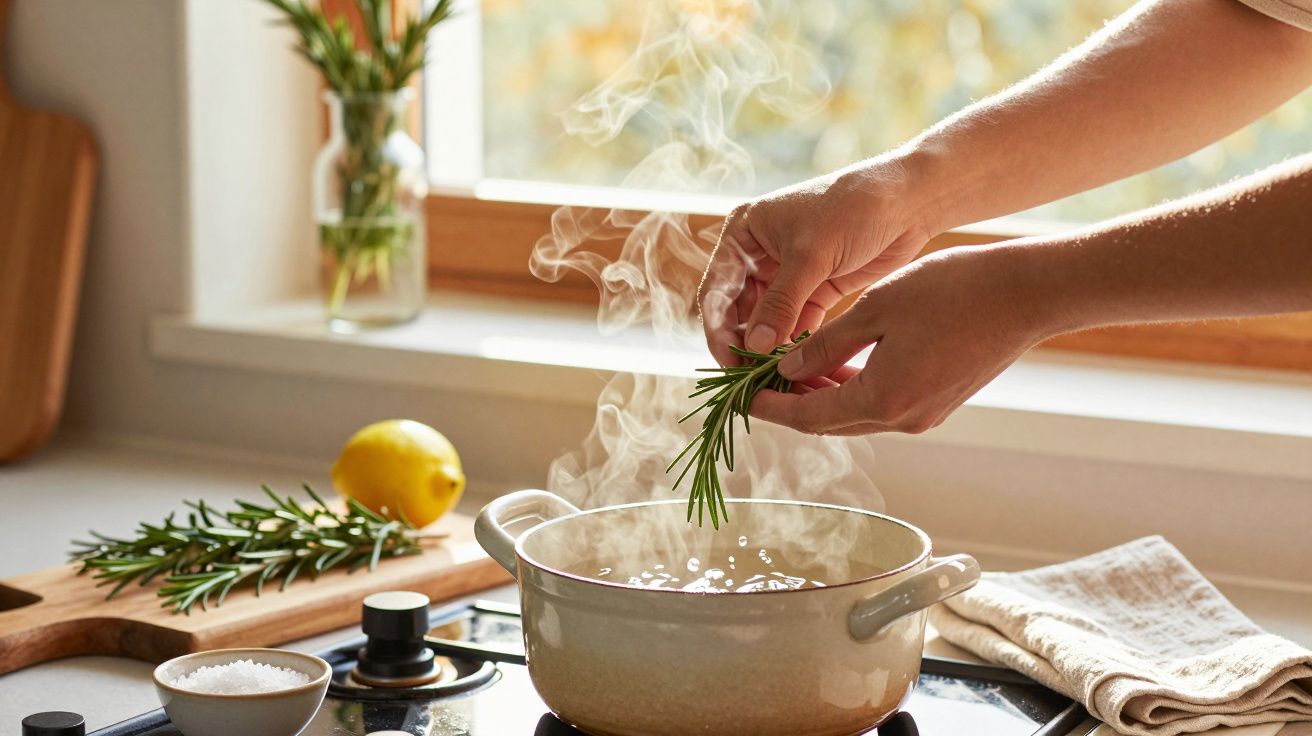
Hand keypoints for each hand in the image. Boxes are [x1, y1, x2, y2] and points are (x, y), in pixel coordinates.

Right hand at [698, 156, 936, 365]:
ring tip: (773, 380)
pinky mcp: (814, 291)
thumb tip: (754, 348)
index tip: (728, 363)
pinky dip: (793, 346)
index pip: (717, 290)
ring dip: (767, 350)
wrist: (908, 200)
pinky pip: (794, 326)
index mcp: (744, 234)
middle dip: (743, 346)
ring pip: (765, 323)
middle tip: (750, 381)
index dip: (718, 330)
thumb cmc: (853, 209)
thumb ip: (781, 303)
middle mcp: (758, 255)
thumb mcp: (810, 255)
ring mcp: (786, 275)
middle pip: (738, 312)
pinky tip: (797, 368)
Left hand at [752, 246, 1047, 434]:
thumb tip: (787, 371)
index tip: (740, 395)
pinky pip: (881, 404)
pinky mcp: (940, 402)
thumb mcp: (876, 309)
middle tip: (757, 379)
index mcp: (882, 400)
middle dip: (791, 402)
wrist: (1027, 294)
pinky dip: (852, 389)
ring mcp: (926, 415)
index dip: (770, 406)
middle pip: (829, 422)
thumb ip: (827, 345)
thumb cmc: (953, 291)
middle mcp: (904, 419)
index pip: (808, 416)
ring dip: (822, 395)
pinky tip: (837, 363)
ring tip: (790, 367)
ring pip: (856, 414)